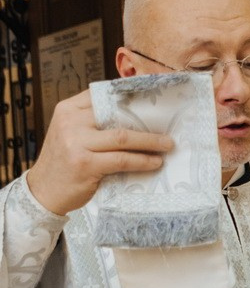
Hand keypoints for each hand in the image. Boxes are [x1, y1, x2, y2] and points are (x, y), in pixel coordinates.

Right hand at [25, 90, 173, 216]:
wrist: (43, 191)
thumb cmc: (64, 162)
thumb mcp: (70, 134)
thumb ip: (91, 123)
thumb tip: (131, 117)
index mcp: (67, 110)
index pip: (102, 96)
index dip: (129, 97)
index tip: (152, 102)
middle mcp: (70, 122)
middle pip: (117, 115)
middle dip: (146, 122)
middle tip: (167, 128)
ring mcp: (76, 143)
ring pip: (123, 137)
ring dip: (150, 142)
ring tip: (167, 145)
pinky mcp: (85, 164)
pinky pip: (121, 160)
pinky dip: (142, 161)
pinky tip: (154, 162)